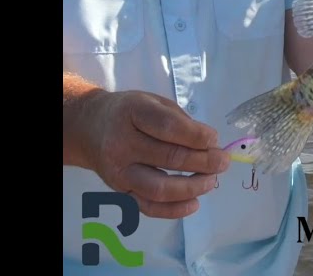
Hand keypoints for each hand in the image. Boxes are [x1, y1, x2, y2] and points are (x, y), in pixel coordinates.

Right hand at [68, 90, 230, 218]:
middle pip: (168, 157)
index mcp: (131, 113)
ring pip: (159, 188)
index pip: (168, 127)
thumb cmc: (129, 112)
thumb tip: (210, 144)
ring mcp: (119, 171)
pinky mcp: (121, 191)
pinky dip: (174, 210)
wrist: (90, 128)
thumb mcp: (152, 102)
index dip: (196, 136)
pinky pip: (148, 207)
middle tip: (222, 161)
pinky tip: (195, 203)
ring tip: (212, 181)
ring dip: (192, 187)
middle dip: (203, 161)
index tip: (214, 139)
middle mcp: (121, 143)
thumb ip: (179, 120)